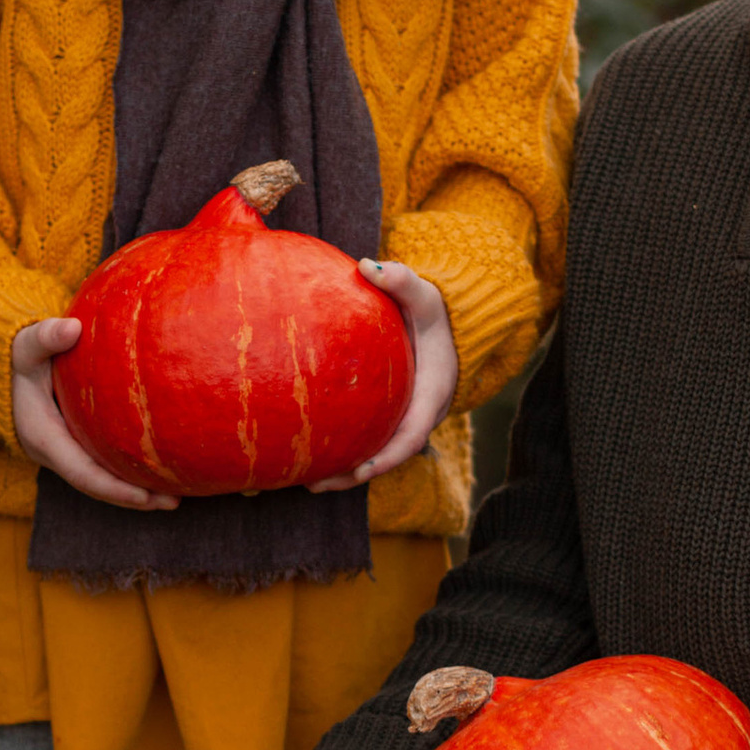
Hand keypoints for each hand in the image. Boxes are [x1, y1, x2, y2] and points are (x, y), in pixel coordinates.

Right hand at [10, 318, 178, 512]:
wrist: (5, 368)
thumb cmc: (19, 356)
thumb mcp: (26, 346)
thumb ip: (45, 337)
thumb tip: (72, 328)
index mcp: (44, 438)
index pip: (83, 474)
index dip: (114, 489)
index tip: (146, 497)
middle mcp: (55, 453)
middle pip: (98, 485)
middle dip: (134, 498)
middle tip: (174, 502)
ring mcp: (66, 452)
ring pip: (103, 480)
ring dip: (138, 492)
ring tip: (177, 496)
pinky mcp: (77, 445)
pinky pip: (105, 465)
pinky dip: (131, 472)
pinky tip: (163, 469)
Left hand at [309, 262, 460, 489]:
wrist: (446, 324)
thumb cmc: (433, 311)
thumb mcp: (425, 294)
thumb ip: (402, 279)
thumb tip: (368, 265)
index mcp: (431, 394)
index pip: (411, 436)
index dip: (386, 457)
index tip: (360, 471)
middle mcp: (419, 415)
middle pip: (387, 456)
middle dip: (353, 475)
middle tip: (313, 484)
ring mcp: (403, 419)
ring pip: (374, 454)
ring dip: (342, 473)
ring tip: (302, 482)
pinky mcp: (388, 416)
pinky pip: (366, 439)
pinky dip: (342, 452)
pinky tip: (307, 456)